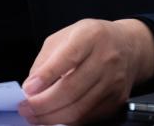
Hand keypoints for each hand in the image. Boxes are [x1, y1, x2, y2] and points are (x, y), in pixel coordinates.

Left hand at [19, 19, 153, 124]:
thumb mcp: (66, 36)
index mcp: (91, 36)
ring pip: (79, 108)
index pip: (68, 58)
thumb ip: (47, 59)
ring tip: (35, 116)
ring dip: (52, 117)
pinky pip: (88, 117)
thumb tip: (31, 87)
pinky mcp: (116, 100)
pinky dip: (68, 121)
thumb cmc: (91, 39)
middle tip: (25, 109)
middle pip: (72, 89)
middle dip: (43, 104)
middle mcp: (106, 58)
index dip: (46, 76)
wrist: (128, 47)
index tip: (27, 90)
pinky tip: (54, 118)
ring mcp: (113, 82)